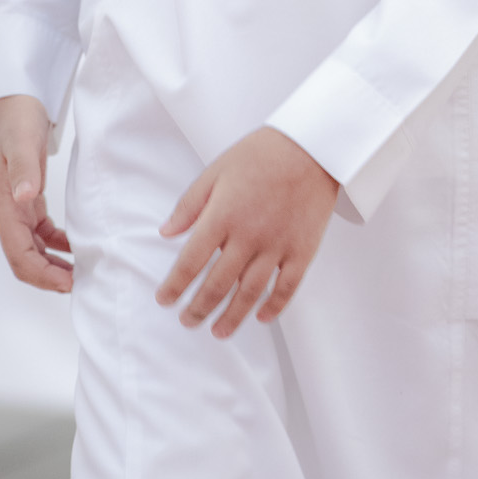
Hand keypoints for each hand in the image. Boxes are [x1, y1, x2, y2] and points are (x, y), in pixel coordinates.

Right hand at [0, 93, 72, 293]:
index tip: (69, 283)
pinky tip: (77, 246)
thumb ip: (23, 169)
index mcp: (4, 206)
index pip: (19, 255)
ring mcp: (18, 206)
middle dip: (49, 277)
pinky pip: (41, 232)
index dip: (42, 274)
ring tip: (83, 272)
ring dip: (54, 264)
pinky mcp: (28, 198)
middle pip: (24, 259)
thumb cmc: (16, 117)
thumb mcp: (21, 141)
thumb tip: (24, 198)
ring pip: (33, 249)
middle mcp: (8, 211)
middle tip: (82, 284)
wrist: (11, 95)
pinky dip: (58, 244)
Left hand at [156, 127, 337, 337]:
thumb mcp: (216, 170)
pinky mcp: (302, 250)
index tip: (164, 299)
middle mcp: (248, 236)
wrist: (313, 147)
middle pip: (218, 284)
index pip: (191, 261)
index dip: (175, 285)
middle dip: (198, 308)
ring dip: (232, 316)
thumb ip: (190, 204)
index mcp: (223, 215)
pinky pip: (287, 287)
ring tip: (218, 331)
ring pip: (250, 293)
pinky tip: (262, 318)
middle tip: (187, 322)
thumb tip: (166, 232)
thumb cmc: (261, 154)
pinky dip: (275, 306)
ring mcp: (277, 246)